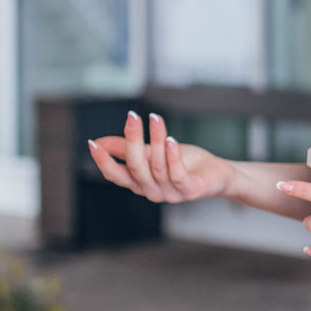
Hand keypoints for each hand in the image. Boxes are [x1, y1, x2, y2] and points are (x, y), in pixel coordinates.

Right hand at [88, 110, 236, 203]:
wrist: (218, 175)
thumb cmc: (184, 162)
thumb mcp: (153, 152)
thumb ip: (128, 149)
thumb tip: (99, 142)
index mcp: (140, 183)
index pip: (116, 176)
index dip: (104, 161)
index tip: (92, 143)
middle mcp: (152, 192)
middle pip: (136, 168)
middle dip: (132, 141)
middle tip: (131, 116)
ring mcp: (171, 194)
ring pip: (157, 166)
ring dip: (156, 140)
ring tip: (155, 118)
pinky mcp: (190, 191)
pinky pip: (178, 174)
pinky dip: (172, 156)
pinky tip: (170, 139)